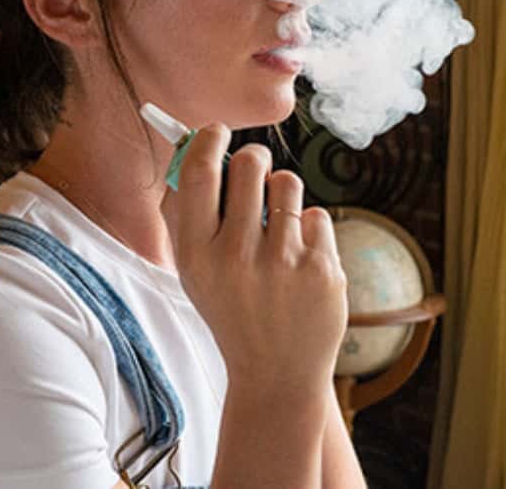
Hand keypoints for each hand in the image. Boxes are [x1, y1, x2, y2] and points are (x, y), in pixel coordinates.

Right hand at [160, 124, 348, 397]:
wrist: (276, 373)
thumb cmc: (230, 309)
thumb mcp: (193, 271)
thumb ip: (184, 212)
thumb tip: (187, 146)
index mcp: (197, 255)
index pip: (199, 171)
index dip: (209, 139)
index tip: (217, 133)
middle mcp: (237, 256)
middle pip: (249, 164)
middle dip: (253, 159)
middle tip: (253, 170)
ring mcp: (283, 263)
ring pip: (288, 183)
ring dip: (283, 192)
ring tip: (278, 222)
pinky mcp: (322, 269)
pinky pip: (316, 215)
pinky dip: (308, 231)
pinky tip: (299, 261)